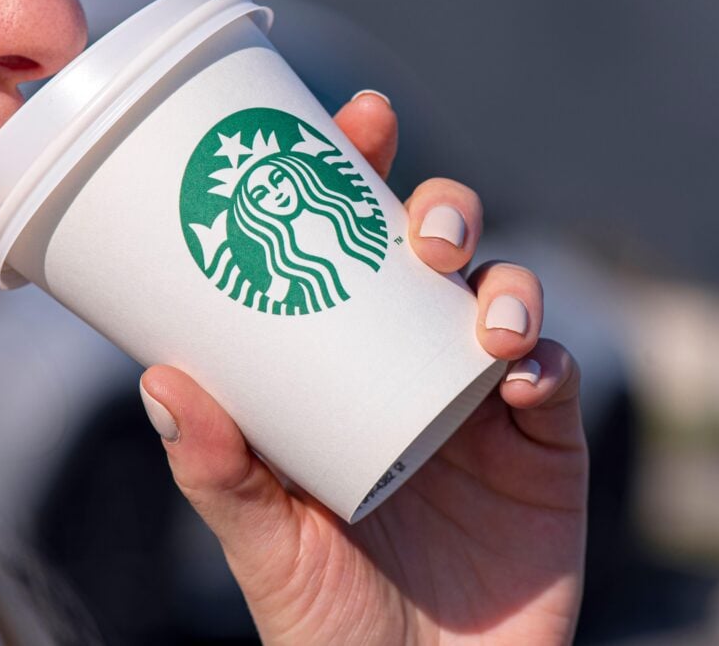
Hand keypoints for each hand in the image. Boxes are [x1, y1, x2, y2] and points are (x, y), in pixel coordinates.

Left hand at [140, 92, 586, 644]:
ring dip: (504, 284)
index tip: (359, 122)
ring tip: (482, 315)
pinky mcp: (548, 448)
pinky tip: (521, 370)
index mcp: (346, 370)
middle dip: (444, 213)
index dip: (361, 179)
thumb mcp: (266, 545)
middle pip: (442, 257)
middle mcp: (415, 369)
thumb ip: (221, 472)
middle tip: (425, 230)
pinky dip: (546, 359)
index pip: (352, 253)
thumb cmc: (333, 627)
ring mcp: (485, 406)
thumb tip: (162, 379)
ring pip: (509, 298)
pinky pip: (556, 379)